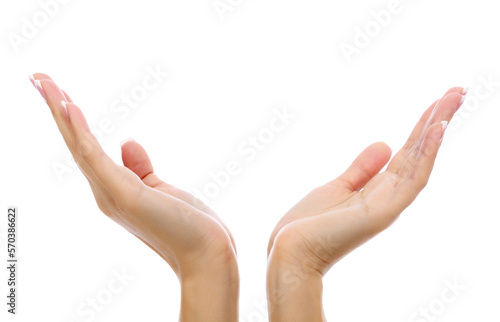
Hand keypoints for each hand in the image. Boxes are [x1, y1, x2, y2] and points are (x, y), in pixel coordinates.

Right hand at [30, 73, 238, 320]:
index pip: (86, 148)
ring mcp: (111, 194)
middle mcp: (105, 192)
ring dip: (61, 112)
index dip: (71, 121)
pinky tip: (70, 106)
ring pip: (79, 146)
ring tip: (45, 82)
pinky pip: (95, 157)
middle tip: (38, 76)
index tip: (59, 93)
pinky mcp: (123, 194)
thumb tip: (126, 141)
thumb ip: (140, 166)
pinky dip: (80, 132)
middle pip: (75, 144)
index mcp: (114, 190)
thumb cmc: (186, 223)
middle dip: (56, 109)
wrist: (206, 252)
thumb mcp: (160, 188)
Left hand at [266, 87, 466, 320]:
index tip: (438, 101)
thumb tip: (385, 143)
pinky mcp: (382, 213)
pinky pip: (412, 181)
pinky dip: (426, 155)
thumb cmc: (307, 224)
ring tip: (453, 98)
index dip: (422, 127)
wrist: (289, 252)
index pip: (406, 153)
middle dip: (437, 120)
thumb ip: (362, 169)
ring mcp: (388, 205)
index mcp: (376, 190)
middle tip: (458, 90)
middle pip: (418, 153)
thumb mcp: (336, 187)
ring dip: (437, 130)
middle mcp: (388, 196)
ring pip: (421, 162)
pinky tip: (436, 129)